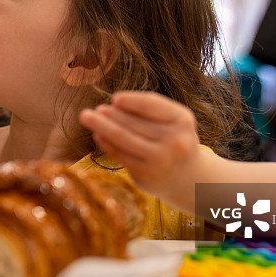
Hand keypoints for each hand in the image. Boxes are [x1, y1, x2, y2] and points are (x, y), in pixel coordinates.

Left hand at [79, 91, 202, 197]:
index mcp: (182, 120)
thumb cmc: (174, 140)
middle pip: (134, 122)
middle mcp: (174, 140)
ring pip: (124, 138)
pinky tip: (97, 135)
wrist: (188, 178)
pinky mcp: (146, 174)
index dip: (131, 101)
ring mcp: (160, 159)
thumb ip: (149, 111)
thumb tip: (113, 104)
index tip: (114, 98)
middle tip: (90, 110)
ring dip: (101, 126)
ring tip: (86, 117)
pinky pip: (120, 154)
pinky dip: (106, 143)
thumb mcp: (174, 121)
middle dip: (109, 114)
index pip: (151, 105)